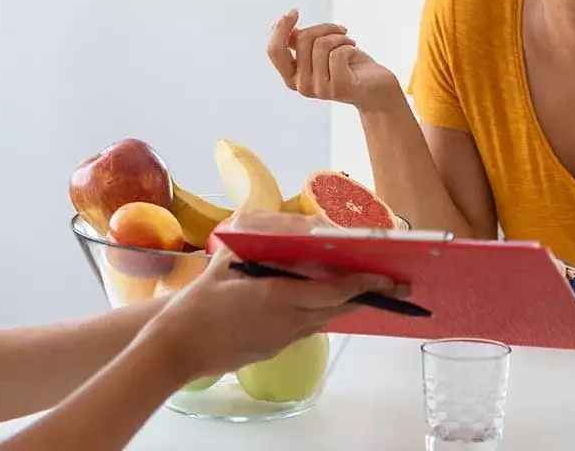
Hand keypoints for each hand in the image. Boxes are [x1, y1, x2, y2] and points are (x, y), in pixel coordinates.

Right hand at [144, 236, 396, 378]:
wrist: (177, 346)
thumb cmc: (199, 300)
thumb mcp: (228, 260)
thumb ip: (260, 240)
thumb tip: (293, 224)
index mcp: (277, 298)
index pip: (332, 291)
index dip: (362, 283)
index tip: (386, 276)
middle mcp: (286, 323)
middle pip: (338, 309)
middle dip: (367, 295)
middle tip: (397, 284)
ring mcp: (282, 340)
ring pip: (325, 320)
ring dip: (346, 304)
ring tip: (368, 288)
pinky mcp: (274, 349)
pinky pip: (307, 327)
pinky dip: (321, 312)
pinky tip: (326, 300)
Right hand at [266, 9, 400, 110]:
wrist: (377, 88)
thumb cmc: (348, 66)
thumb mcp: (320, 51)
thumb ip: (299, 42)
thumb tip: (276, 26)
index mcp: (292, 77)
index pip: (274, 51)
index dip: (280, 28)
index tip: (294, 12)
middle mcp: (301, 86)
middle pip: (302, 40)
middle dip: (323, 27)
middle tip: (340, 30)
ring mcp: (319, 89)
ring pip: (321, 44)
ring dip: (340, 37)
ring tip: (349, 43)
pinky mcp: (338, 88)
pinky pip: (338, 54)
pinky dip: (349, 46)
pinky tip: (354, 51)